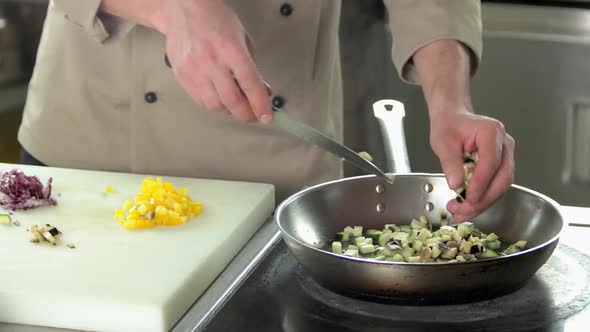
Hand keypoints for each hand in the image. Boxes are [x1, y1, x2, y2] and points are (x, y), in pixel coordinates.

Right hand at [159, 0, 271, 122]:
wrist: (184, 10)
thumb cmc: (216, 21)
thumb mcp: (243, 39)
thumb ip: (252, 67)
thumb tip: (262, 92)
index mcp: (231, 48)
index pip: (250, 84)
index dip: (261, 104)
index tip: (267, 117)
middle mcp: (211, 60)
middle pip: (232, 101)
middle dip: (247, 115)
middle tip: (254, 116)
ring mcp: (194, 69)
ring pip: (215, 105)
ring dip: (230, 111)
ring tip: (237, 104)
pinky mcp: (182, 76)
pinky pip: (200, 101)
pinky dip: (214, 105)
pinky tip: (220, 98)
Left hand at [429, 107, 514, 221]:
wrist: (453, 119)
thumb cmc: (448, 126)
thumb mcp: (443, 142)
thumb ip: (450, 163)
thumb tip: (456, 186)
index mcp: (491, 132)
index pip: (491, 162)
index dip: (481, 183)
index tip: (468, 198)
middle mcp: (505, 144)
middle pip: (502, 177)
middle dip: (483, 199)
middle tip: (463, 211)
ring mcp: (506, 155)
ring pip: (501, 185)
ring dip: (483, 202)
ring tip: (460, 212)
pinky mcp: (501, 166)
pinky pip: (495, 185)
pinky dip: (482, 198)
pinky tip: (466, 206)